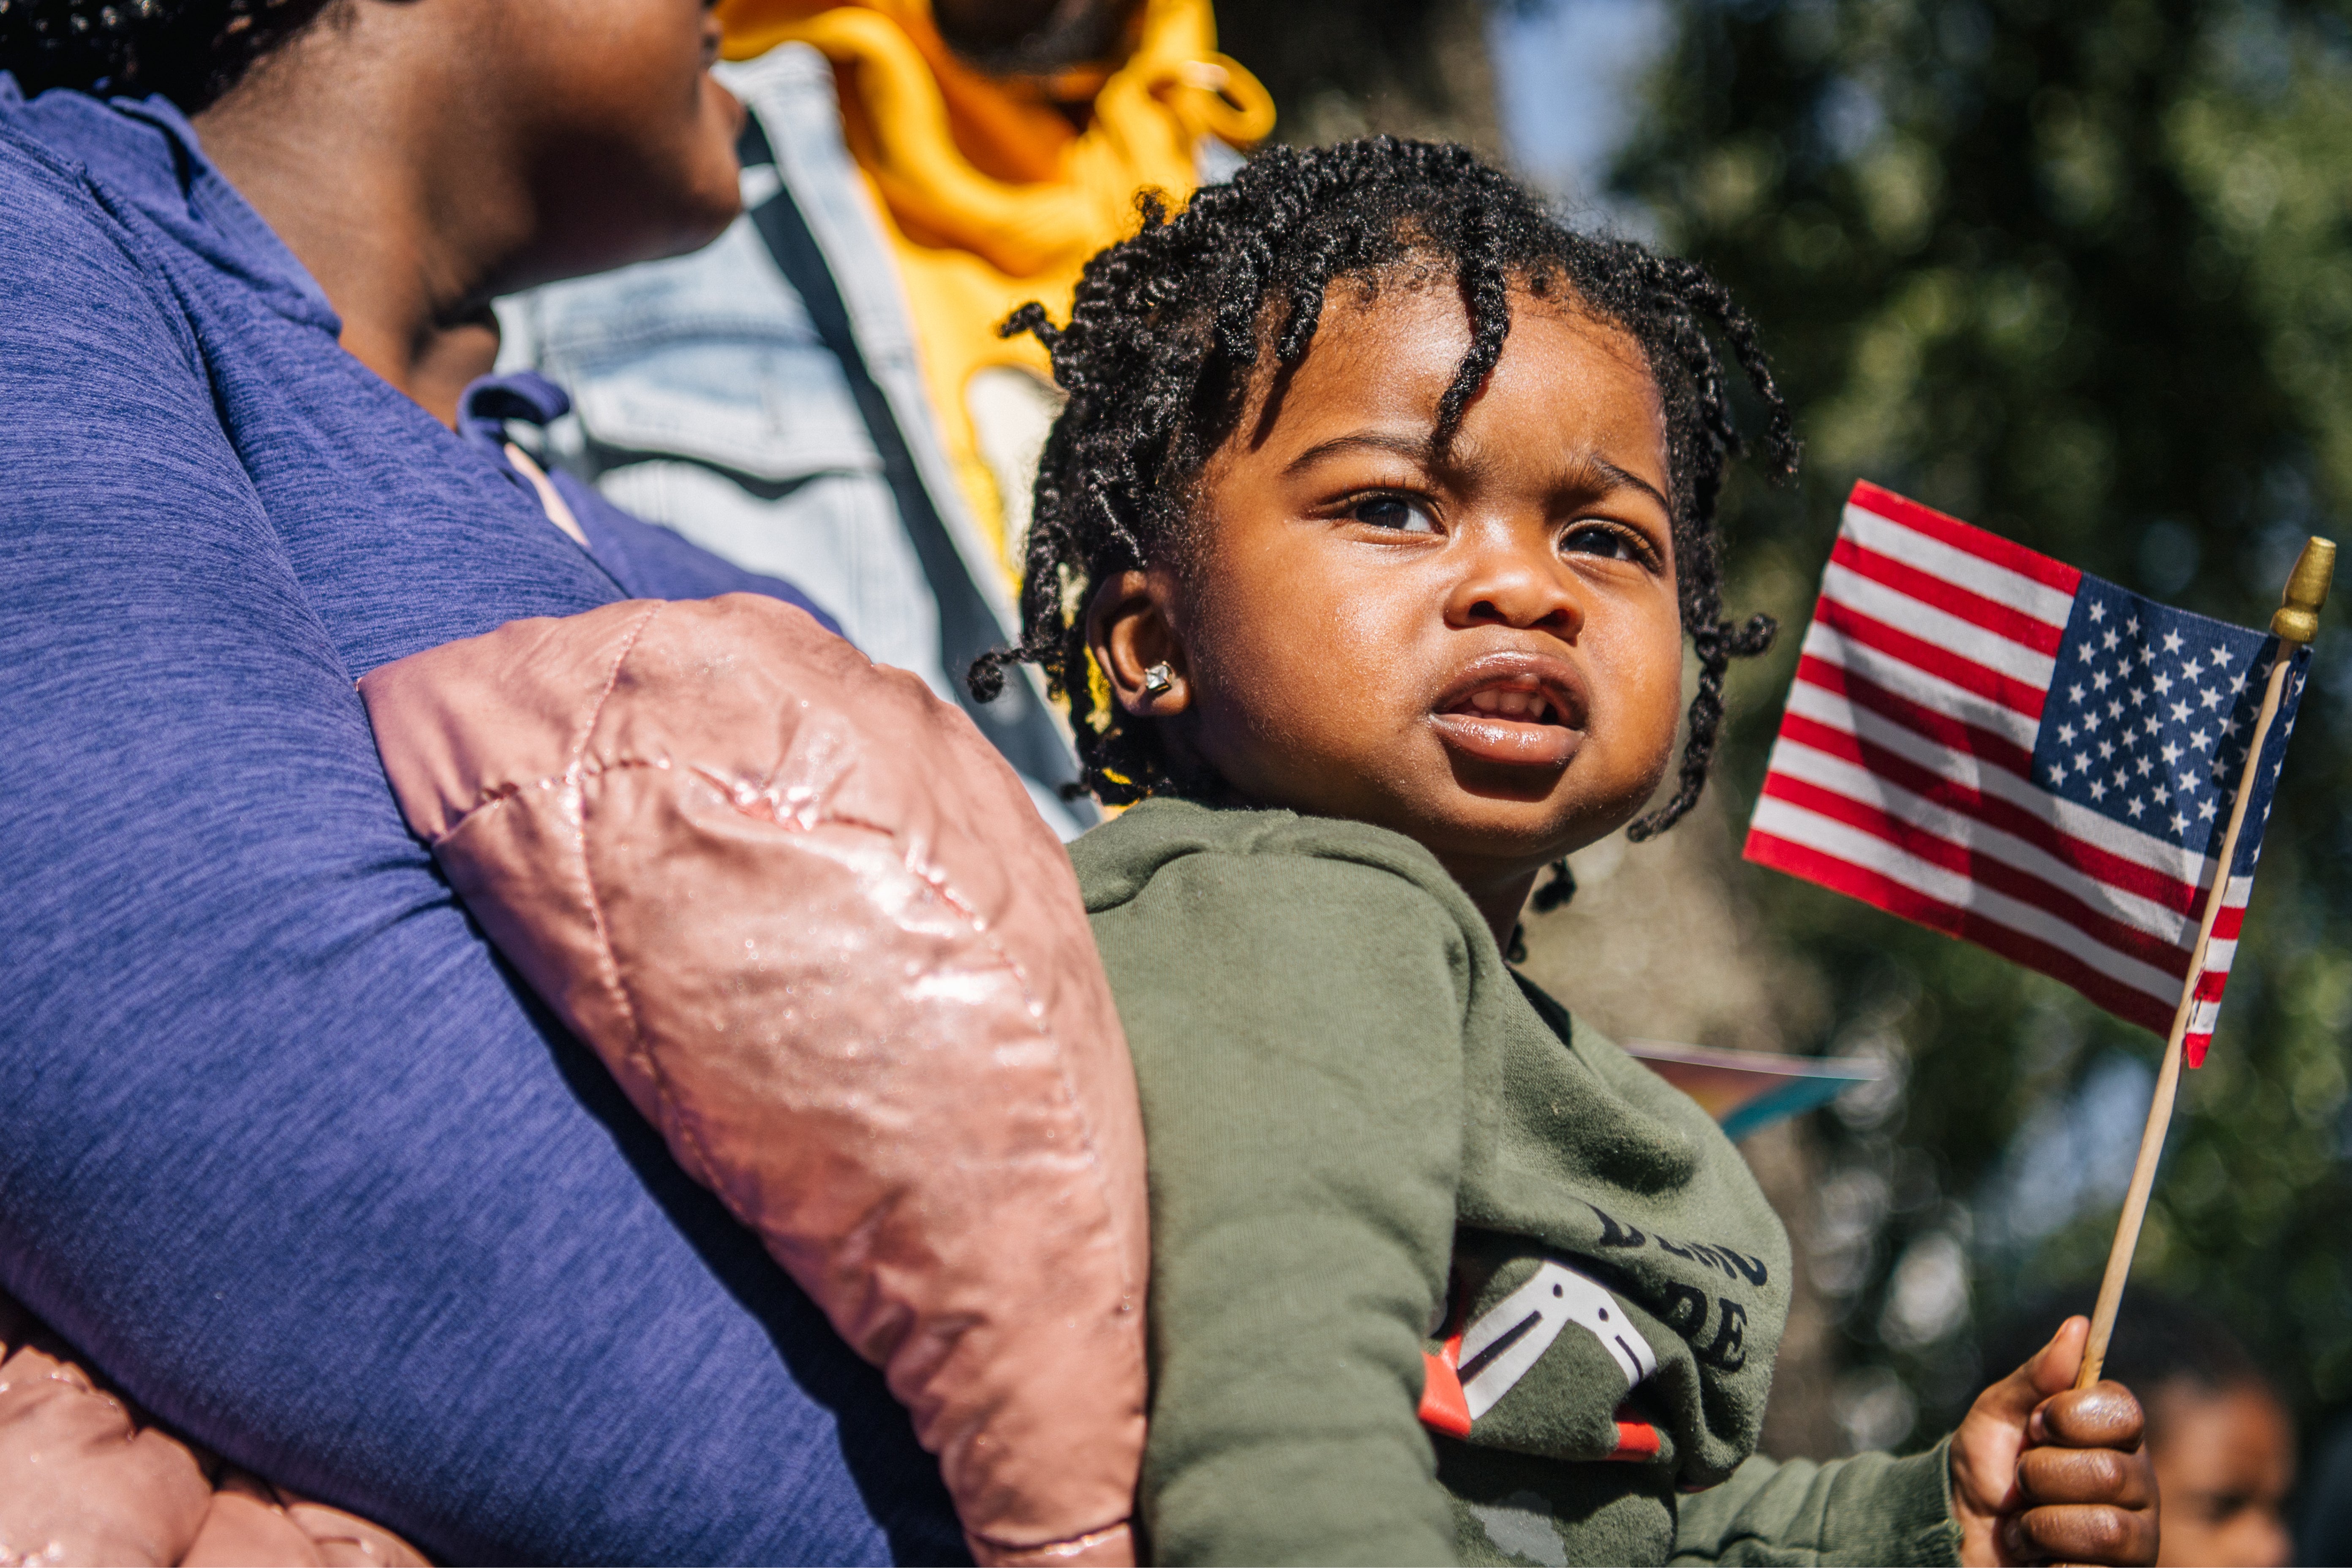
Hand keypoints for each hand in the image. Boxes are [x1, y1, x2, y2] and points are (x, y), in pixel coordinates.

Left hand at [1951, 1315, 2157, 1565]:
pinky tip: (2038, 1556)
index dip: (2072, 1416)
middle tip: (2022, 1482)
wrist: (1959, 1534)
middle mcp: (2136, 1485)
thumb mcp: (1997, 1416)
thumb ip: (2036, 1376)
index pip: (2124, 1411)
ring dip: (2043, 1523)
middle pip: (2112, 1472)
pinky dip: (2047, 1558)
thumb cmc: (1984, 1471)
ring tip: (2025, 1524)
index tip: (2036, 1424)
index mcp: (2111, 1437)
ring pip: (2106, 1527)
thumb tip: (2079, 1325)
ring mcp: (2136, 1537)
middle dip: (2043, 1475)